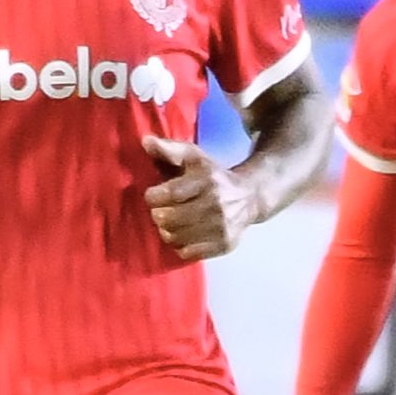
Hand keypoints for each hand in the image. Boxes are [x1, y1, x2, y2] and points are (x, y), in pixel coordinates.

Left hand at [143, 137, 256, 261]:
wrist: (250, 197)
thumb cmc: (214, 176)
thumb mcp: (194, 157)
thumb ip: (169, 149)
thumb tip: (145, 141)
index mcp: (207, 180)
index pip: (170, 194)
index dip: (153, 197)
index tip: (153, 195)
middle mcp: (216, 204)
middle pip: (169, 219)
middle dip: (158, 214)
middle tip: (161, 210)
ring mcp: (222, 227)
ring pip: (176, 237)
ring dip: (166, 230)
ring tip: (170, 222)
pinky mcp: (224, 245)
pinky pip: (188, 252)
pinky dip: (180, 245)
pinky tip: (184, 234)